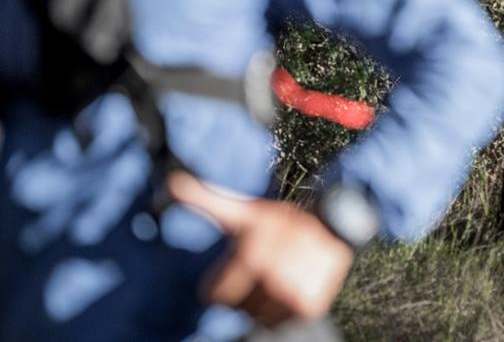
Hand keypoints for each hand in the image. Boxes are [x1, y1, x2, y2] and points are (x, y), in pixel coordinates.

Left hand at [167, 172, 354, 326]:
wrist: (333, 225)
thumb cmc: (279, 221)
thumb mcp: (242, 211)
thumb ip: (205, 200)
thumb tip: (170, 182)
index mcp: (249, 256)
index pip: (214, 296)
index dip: (222, 281)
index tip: (241, 264)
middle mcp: (270, 278)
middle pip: (236, 308)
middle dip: (245, 293)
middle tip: (262, 270)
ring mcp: (291, 294)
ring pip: (258, 317)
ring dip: (265, 303)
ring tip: (279, 277)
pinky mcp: (309, 307)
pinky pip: (281, 321)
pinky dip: (285, 309)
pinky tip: (294, 286)